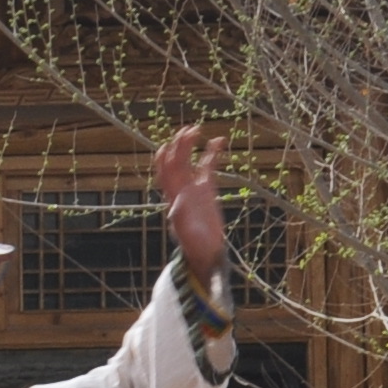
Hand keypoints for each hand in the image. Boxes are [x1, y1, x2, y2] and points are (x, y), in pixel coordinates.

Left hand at [153, 120, 233, 299]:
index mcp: (175, 201)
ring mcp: (192, 190)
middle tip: (188, 129)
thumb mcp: (190, 240)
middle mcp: (181, 193)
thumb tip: (176, 213)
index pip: (167, 175)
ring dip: (191, 146)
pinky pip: (207, 168)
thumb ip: (184, 228)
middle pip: (175, 163)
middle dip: (179, 145)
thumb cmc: (196, 252)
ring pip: (189, 162)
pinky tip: (220, 140)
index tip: (174, 142)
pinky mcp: (206, 191)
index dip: (168, 159)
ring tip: (198, 129)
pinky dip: (211, 154)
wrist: (204, 258)